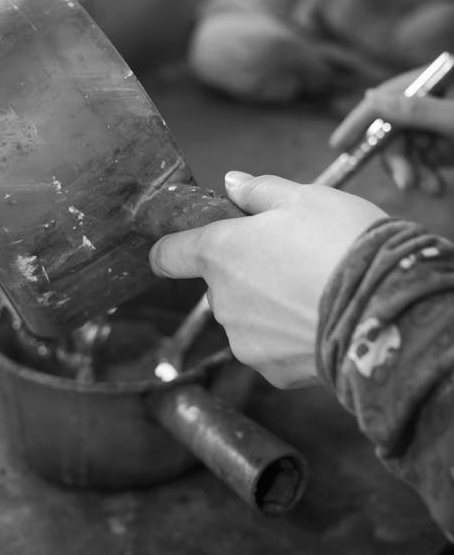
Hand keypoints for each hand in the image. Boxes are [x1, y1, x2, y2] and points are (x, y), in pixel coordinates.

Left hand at [149, 173, 384, 387]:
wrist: (385, 309)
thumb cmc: (342, 244)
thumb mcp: (304, 197)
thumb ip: (258, 190)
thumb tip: (232, 183)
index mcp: (220, 252)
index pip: (169, 254)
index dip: (173, 247)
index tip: (182, 246)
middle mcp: (222, 301)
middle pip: (220, 283)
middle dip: (245, 270)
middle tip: (290, 257)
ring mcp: (245, 341)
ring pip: (246, 316)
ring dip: (267, 304)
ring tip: (313, 289)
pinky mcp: (272, 371)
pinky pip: (272, 346)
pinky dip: (288, 335)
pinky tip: (319, 319)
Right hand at [330, 67, 453, 194]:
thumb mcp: (453, 119)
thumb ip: (416, 109)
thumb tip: (369, 98)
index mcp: (430, 81)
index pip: (384, 98)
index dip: (358, 122)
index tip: (338, 146)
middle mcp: (427, 100)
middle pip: (391, 131)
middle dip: (397, 160)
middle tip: (406, 184)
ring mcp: (433, 124)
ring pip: (404, 152)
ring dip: (413, 173)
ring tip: (434, 189)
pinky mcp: (441, 144)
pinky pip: (419, 163)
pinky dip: (425, 177)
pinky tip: (437, 187)